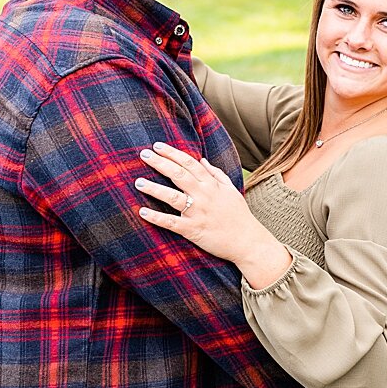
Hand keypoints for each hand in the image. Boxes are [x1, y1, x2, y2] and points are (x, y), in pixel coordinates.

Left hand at [135, 142, 287, 275]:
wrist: (248, 241)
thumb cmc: (239, 215)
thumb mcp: (231, 190)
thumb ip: (216, 174)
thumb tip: (202, 160)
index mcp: (212, 185)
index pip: (190, 163)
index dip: (172, 153)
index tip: (157, 146)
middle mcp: (204, 195)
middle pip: (178, 174)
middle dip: (160, 163)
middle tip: (143, 154)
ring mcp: (198, 213)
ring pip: (173, 197)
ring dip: (154, 189)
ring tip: (138, 182)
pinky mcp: (193, 230)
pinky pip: (172, 223)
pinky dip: (157, 218)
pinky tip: (142, 212)